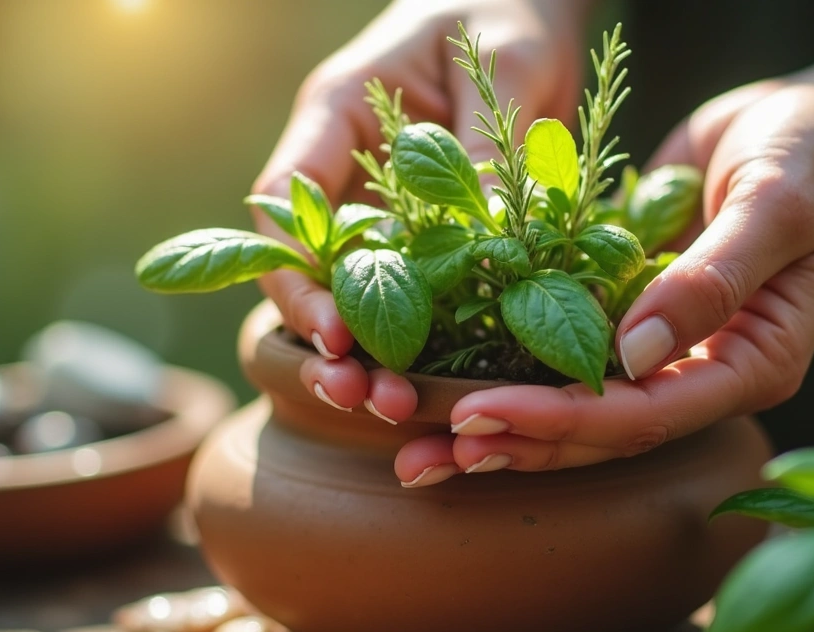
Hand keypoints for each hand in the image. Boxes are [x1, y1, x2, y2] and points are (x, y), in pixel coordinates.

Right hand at [249, 0, 589, 431]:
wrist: (527, 6)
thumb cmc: (505, 11)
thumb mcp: (510, 65)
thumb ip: (491, 146)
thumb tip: (487, 241)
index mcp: (334, 113)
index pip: (286, 205)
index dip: (298, 276)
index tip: (336, 334)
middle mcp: (345, 167)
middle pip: (310, 265)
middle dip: (329, 338)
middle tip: (369, 397)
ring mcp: (381, 202)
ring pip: (355, 288)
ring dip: (372, 352)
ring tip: (401, 408)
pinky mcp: (425, 228)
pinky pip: (414, 287)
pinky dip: (425, 335)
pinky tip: (444, 381)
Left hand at [395, 79, 813, 484]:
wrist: (809, 125)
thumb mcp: (778, 202)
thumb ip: (716, 277)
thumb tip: (637, 353)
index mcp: (752, 364)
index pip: (648, 415)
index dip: (562, 421)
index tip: (480, 413)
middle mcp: (702, 372)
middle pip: (601, 432)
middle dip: (515, 440)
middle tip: (426, 449)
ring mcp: (664, 348)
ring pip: (575, 404)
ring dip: (501, 425)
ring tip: (418, 445)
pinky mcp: (626, 311)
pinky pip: (564, 348)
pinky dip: (508, 365)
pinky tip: (447, 376)